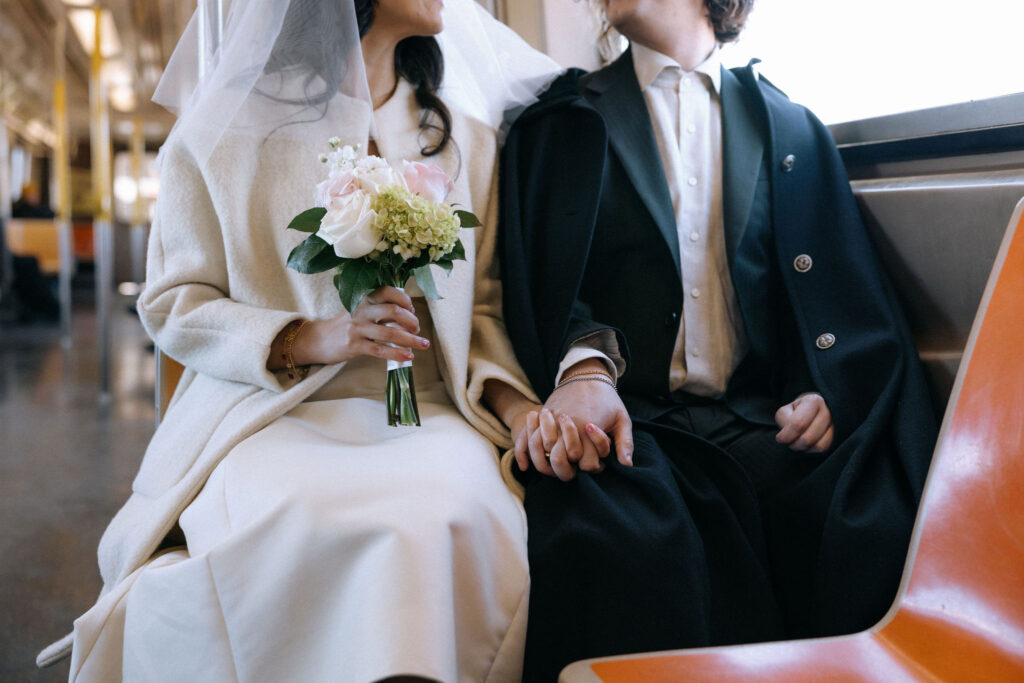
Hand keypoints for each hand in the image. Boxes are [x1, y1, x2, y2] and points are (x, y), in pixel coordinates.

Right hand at [285, 286, 430, 366]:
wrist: (319, 340)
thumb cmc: (347, 324)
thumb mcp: (360, 309)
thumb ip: (380, 307)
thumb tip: (410, 312)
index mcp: (364, 298)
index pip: (389, 291)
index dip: (405, 300)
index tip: (412, 310)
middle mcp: (361, 310)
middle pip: (394, 311)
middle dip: (412, 321)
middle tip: (417, 329)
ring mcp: (357, 328)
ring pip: (390, 333)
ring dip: (411, 339)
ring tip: (424, 344)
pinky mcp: (354, 345)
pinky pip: (380, 350)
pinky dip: (397, 353)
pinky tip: (409, 356)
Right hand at [514, 378, 632, 480]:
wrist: (586, 374)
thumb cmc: (606, 399)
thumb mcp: (622, 418)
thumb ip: (625, 443)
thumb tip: (626, 464)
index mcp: (588, 429)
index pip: (587, 465)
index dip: (593, 468)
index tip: (597, 462)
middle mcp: (567, 427)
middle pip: (560, 462)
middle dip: (568, 471)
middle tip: (576, 467)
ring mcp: (551, 422)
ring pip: (541, 453)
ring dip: (547, 464)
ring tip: (558, 464)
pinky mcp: (541, 417)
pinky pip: (525, 439)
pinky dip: (524, 453)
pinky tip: (525, 465)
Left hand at [774, 392, 833, 452]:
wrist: (814, 410)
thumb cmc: (796, 412)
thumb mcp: (786, 411)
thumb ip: (784, 421)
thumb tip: (786, 435)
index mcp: (813, 401)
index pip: (798, 424)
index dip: (786, 435)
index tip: (779, 439)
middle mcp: (828, 410)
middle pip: (808, 438)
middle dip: (795, 444)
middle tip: (789, 442)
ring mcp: (836, 423)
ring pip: (819, 445)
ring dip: (804, 448)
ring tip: (797, 443)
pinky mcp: (840, 434)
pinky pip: (826, 448)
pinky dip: (813, 450)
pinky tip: (807, 445)